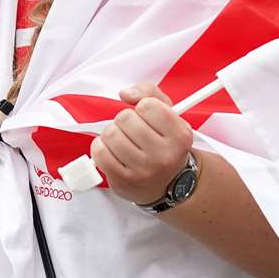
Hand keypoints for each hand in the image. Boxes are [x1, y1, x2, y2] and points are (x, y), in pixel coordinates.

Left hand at [90, 81, 194, 205]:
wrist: (169, 184)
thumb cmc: (164, 144)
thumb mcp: (169, 115)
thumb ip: (149, 93)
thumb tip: (125, 94)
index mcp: (179, 136)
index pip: (147, 105)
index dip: (142, 107)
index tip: (145, 116)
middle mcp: (163, 155)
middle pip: (125, 118)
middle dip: (125, 120)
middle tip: (132, 130)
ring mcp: (143, 170)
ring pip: (110, 133)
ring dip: (112, 133)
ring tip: (123, 140)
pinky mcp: (123, 180)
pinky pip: (99, 152)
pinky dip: (101, 147)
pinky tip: (112, 150)